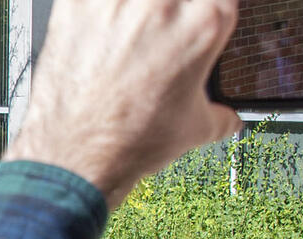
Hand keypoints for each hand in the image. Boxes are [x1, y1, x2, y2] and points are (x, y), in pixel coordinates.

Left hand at [1, 0, 241, 207]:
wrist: (74, 158)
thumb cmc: (129, 142)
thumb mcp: (196, 128)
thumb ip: (222, 113)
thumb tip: (229, 118)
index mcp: (202, 24)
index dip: (203, 11)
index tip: (190, 21)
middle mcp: (159, 4)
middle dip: (166, 12)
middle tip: (154, 37)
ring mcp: (114, 1)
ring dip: (129, 11)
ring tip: (124, 39)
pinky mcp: (73, 6)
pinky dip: (92, 10)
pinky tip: (96, 34)